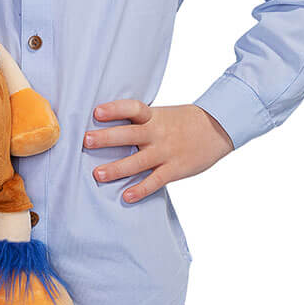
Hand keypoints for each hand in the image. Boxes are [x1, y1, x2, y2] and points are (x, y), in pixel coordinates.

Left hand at [84, 100, 233, 203]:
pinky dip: (141, 189)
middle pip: (129, 134)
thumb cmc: (183, 121)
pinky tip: (126, 196)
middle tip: (86, 141)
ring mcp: (166, 152)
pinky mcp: (175, 169)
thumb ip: (139, 121)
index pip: (132, 108)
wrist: (217, 127)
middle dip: (107, 138)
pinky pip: (155, 181)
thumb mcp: (161, 114)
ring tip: (98, 174)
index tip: (97, 111)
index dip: (115, 109)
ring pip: (138, 161)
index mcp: (153, 116)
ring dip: (117, 168)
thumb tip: (107, 126)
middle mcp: (158, 133)